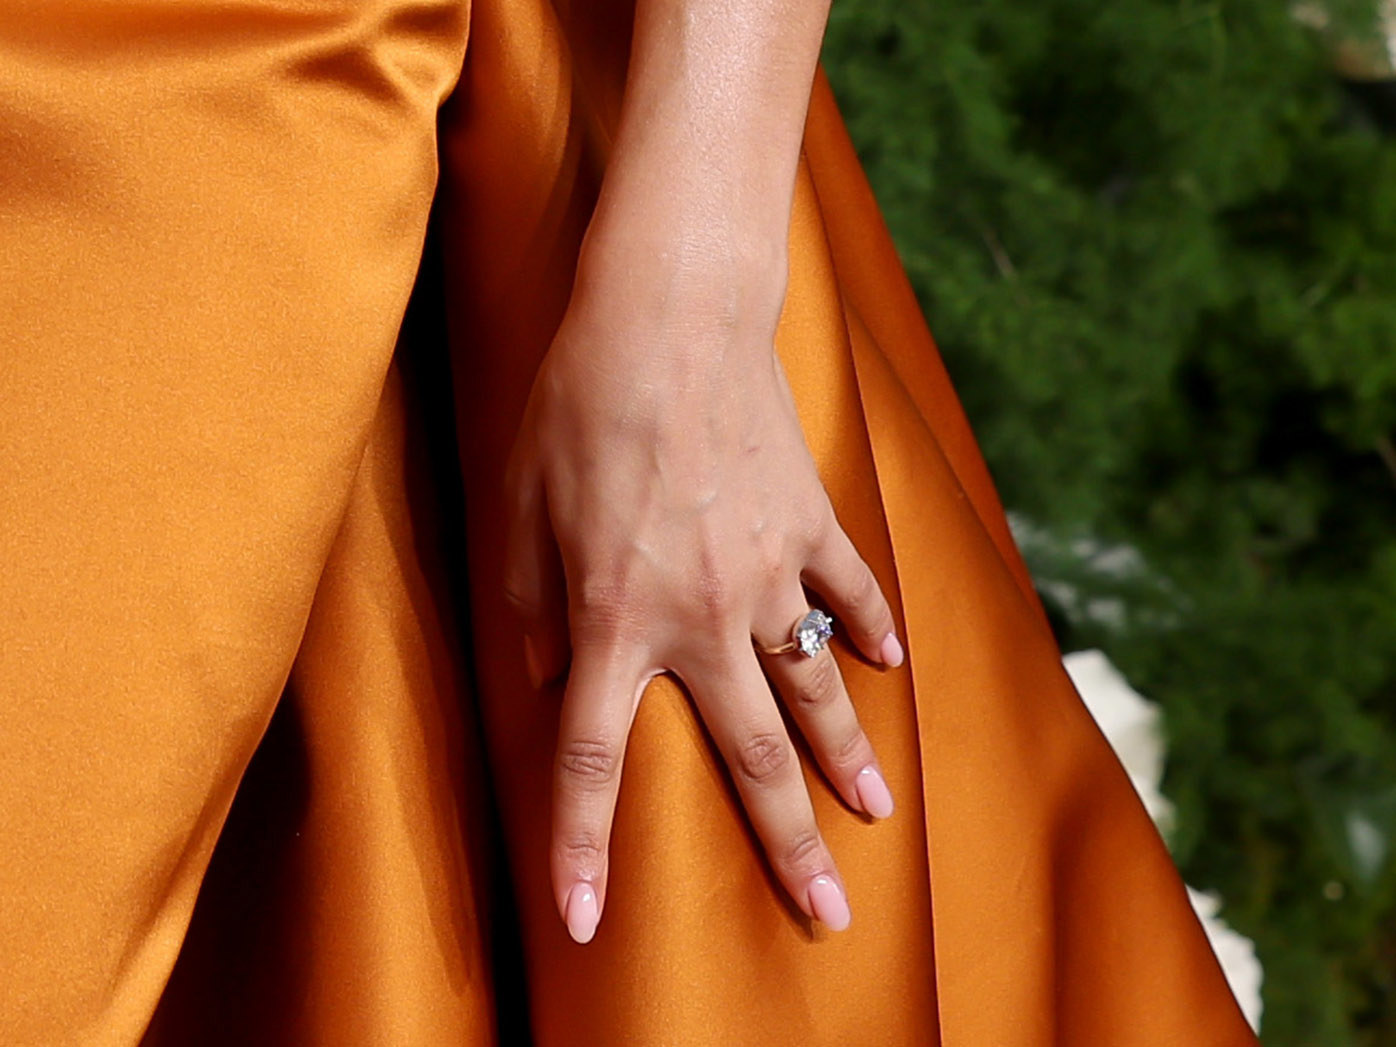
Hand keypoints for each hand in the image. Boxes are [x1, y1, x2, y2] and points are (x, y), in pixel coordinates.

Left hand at [502, 228, 903, 944]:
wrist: (671, 314)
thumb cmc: (577, 405)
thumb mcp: (518, 509)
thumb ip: (526, 609)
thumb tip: (540, 680)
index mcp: (614, 618)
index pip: (592, 761)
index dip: (584, 847)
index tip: (587, 921)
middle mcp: (702, 615)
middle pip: (751, 758)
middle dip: (788, 846)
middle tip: (827, 913)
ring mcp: (769, 571)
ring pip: (817, 688)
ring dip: (849, 760)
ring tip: (880, 816)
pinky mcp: (809, 521)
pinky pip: (851, 589)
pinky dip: (874, 627)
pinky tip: (894, 663)